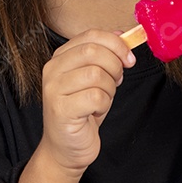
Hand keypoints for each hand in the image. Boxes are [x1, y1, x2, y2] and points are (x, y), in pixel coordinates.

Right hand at [37, 29, 135, 177]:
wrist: (66, 148)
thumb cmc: (82, 112)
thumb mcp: (96, 78)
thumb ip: (104, 55)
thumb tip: (122, 35)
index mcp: (60, 57)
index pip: (90, 35)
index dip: (115, 43)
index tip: (129, 58)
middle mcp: (52, 70)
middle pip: (93, 51)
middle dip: (115, 65)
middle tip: (117, 80)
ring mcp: (53, 89)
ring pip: (96, 74)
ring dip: (110, 88)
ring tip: (103, 99)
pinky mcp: (60, 109)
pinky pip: (96, 97)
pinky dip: (104, 104)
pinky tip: (96, 111)